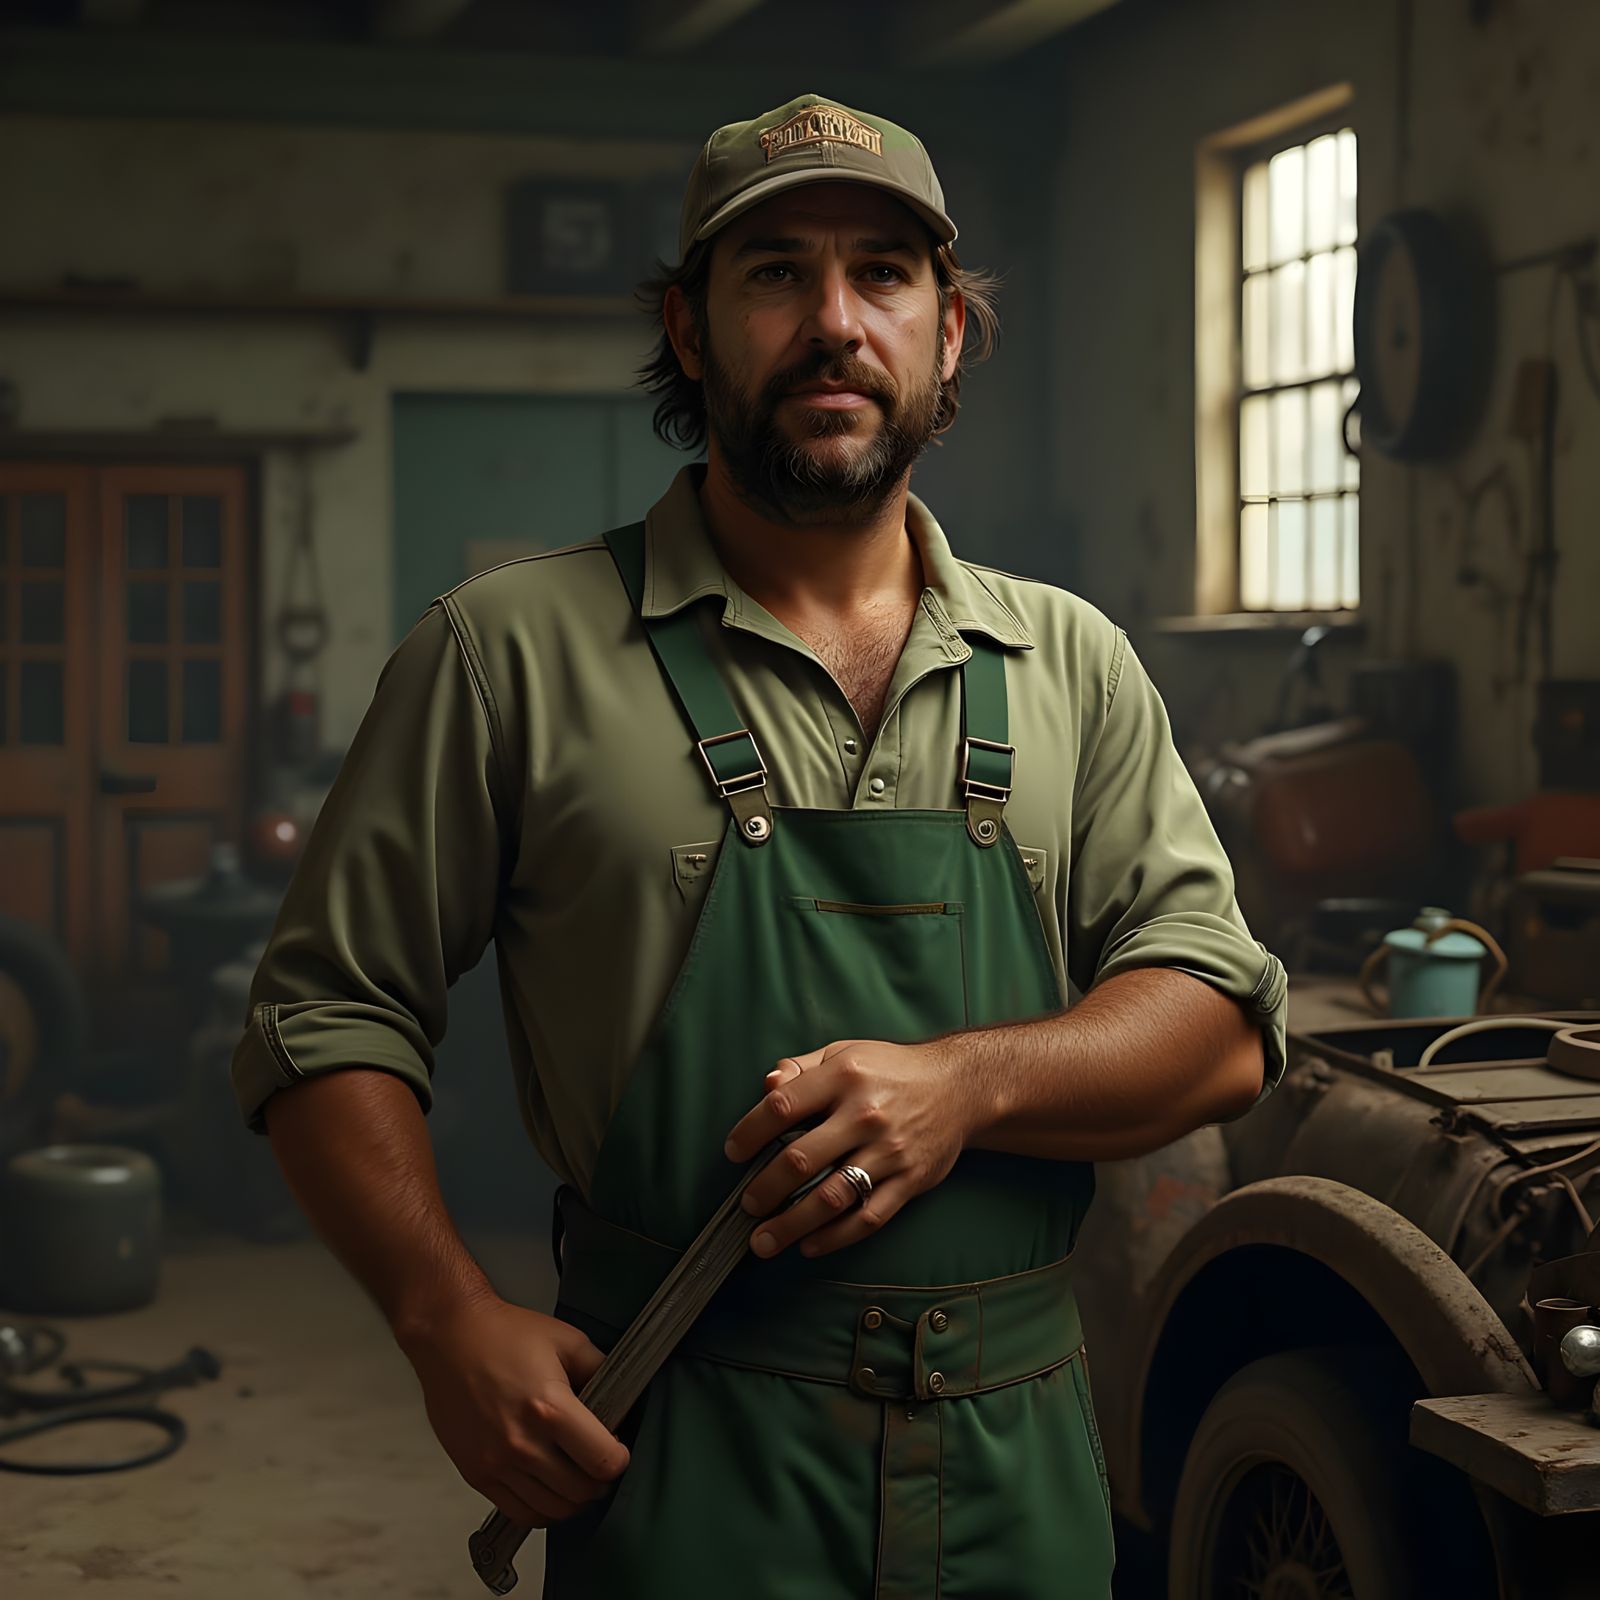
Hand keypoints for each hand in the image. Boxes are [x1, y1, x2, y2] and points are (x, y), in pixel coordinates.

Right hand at [400, 1294, 628, 1526]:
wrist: (450, 1337)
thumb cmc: (504, 1334)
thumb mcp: (567, 1340)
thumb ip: (601, 1370)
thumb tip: (622, 1401)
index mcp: (550, 1407)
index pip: (602, 1460)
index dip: (619, 1459)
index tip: (618, 1451)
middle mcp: (522, 1443)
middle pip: (580, 1491)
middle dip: (599, 1481)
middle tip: (599, 1464)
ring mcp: (496, 1463)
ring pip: (552, 1510)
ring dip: (572, 1499)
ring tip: (576, 1477)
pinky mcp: (477, 1474)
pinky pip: (519, 1512)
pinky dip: (541, 1509)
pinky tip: (548, 1488)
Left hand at [724, 1037, 975, 1260]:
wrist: (960, 1086)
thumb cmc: (891, 1070)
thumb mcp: (844, 1053)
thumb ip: (801, 1068)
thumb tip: (767, 1085)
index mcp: (844, 1077)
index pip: (783, 1106)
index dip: (750, 1132)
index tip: (734, 1152)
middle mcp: (865, 1114)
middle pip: (800, 1159)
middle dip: (764, 1189)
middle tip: (747, 1206)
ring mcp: (889, 1152)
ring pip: (831, 1197)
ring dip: (791, 1224)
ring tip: (764, 1241)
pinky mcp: (910, 1181)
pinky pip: (868, 1217)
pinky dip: (835, 1237)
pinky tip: (809, 1244)